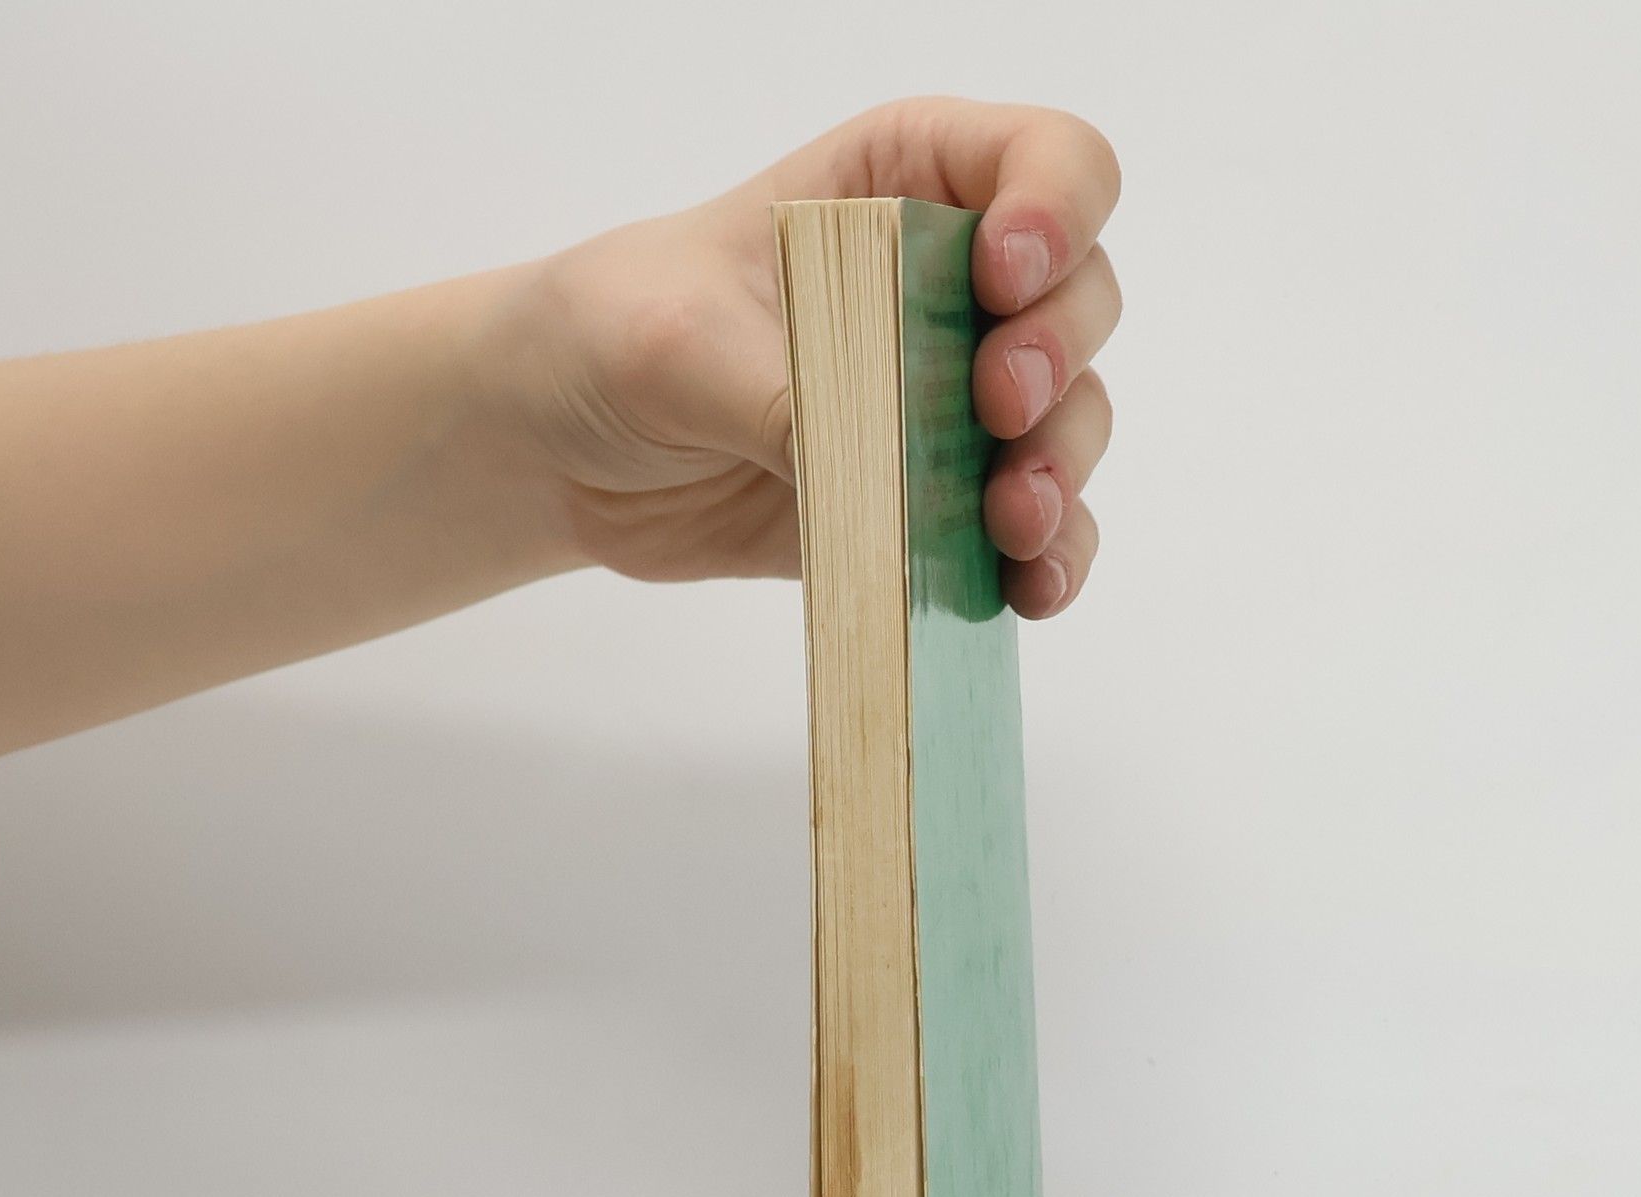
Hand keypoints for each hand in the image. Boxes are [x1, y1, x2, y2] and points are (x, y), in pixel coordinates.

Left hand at [518, 98, 1120, 618]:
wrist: (562, 450)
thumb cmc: (612, 334)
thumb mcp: (682, 342)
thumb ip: (788, 395)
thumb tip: (883, 475)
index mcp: (901, 187)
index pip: (1043, 164)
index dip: (1056, 210)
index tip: (1003, 273)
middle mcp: (952, 286)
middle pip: (1079, 301)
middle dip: (1055, 359)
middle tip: (997, 408)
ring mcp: (951, 403)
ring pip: (1068, 424)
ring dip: (1058, 472)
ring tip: (1012, 521)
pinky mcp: (936, 505)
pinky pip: (1030, 531)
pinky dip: (1046, 559)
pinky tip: (1030, 589)